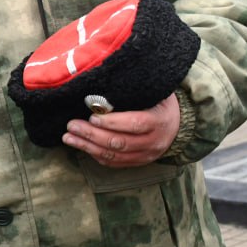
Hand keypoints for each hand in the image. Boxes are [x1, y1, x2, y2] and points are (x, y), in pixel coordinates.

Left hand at [61, 93, 180, 166]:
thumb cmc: (161, 102)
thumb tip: (106, 83)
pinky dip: (95, 155)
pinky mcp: (137, 162)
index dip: (112, 122)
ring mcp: (146, 155)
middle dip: (92, 135)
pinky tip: (80, 146)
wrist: (178, 125)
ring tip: (68, 137)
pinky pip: (114, 162)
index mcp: (159, 121)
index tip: (92, 116)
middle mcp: (154, 142)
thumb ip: (135, 91)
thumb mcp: (156, 92)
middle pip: (120, 142)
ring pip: (114, 155)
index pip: (135, 124)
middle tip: (72, 126)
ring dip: (88, 147)